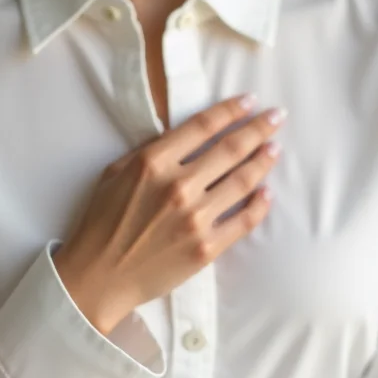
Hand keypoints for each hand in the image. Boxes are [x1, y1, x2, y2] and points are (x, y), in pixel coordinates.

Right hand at [53, 93, 286, 333]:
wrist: (99, 277)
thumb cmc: (101, 224)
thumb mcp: (114, 174)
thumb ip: (147, 152)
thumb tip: (183, 137)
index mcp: (153, 163)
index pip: (203, 126)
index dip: (231, 110)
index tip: (250, 101)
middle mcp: (178, 187)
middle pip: (231, 149)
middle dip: (259, 128)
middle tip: (277, 117)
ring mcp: (195, 219)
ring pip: (243, 181)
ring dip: (263, 161)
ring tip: (274, 149)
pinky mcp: (206, 248)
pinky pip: (243, 221)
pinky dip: (260, 205)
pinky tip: (267, 193)